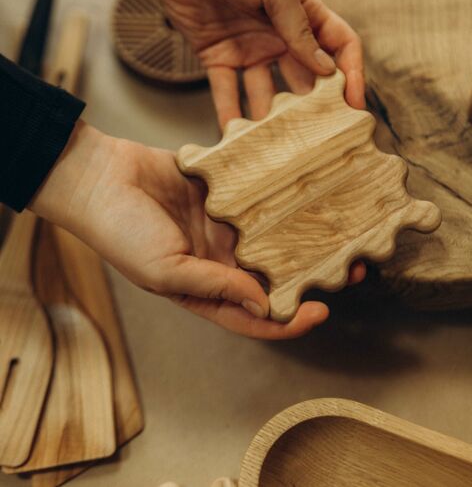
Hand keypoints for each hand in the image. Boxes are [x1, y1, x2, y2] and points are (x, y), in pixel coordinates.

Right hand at [30, 121, 364, 338]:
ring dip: (302, 232)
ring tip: (339, 227)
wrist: (98, 176)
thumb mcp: (166, 270)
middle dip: (308, 273)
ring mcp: (221, 223)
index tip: (321, 309)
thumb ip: (216, 286)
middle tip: (349, 267)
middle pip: (271, 273)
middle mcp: (218, 259)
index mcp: (203, 288)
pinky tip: (306, 187)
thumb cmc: (121, 231)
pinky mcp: (220, 189)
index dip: (288, 319)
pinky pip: (255, 193)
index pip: (253, 315)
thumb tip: (265, 304)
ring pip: (271, 233)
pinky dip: (278, 192)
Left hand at [124, 0, 364, 126]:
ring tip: (278, 149)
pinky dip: (232, 117)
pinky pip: (229, 93)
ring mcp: (251, 49)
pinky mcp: (218, 58)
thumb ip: (298, 28)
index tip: (354, 107)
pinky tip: (236, 143)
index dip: (351, 73)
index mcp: (304, 11)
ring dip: (273, 121)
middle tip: (319, 140)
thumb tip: (326, 70)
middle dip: (314, 108)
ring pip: (268, 93)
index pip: (340, 46)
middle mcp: (281, 35)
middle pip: (307, 78)